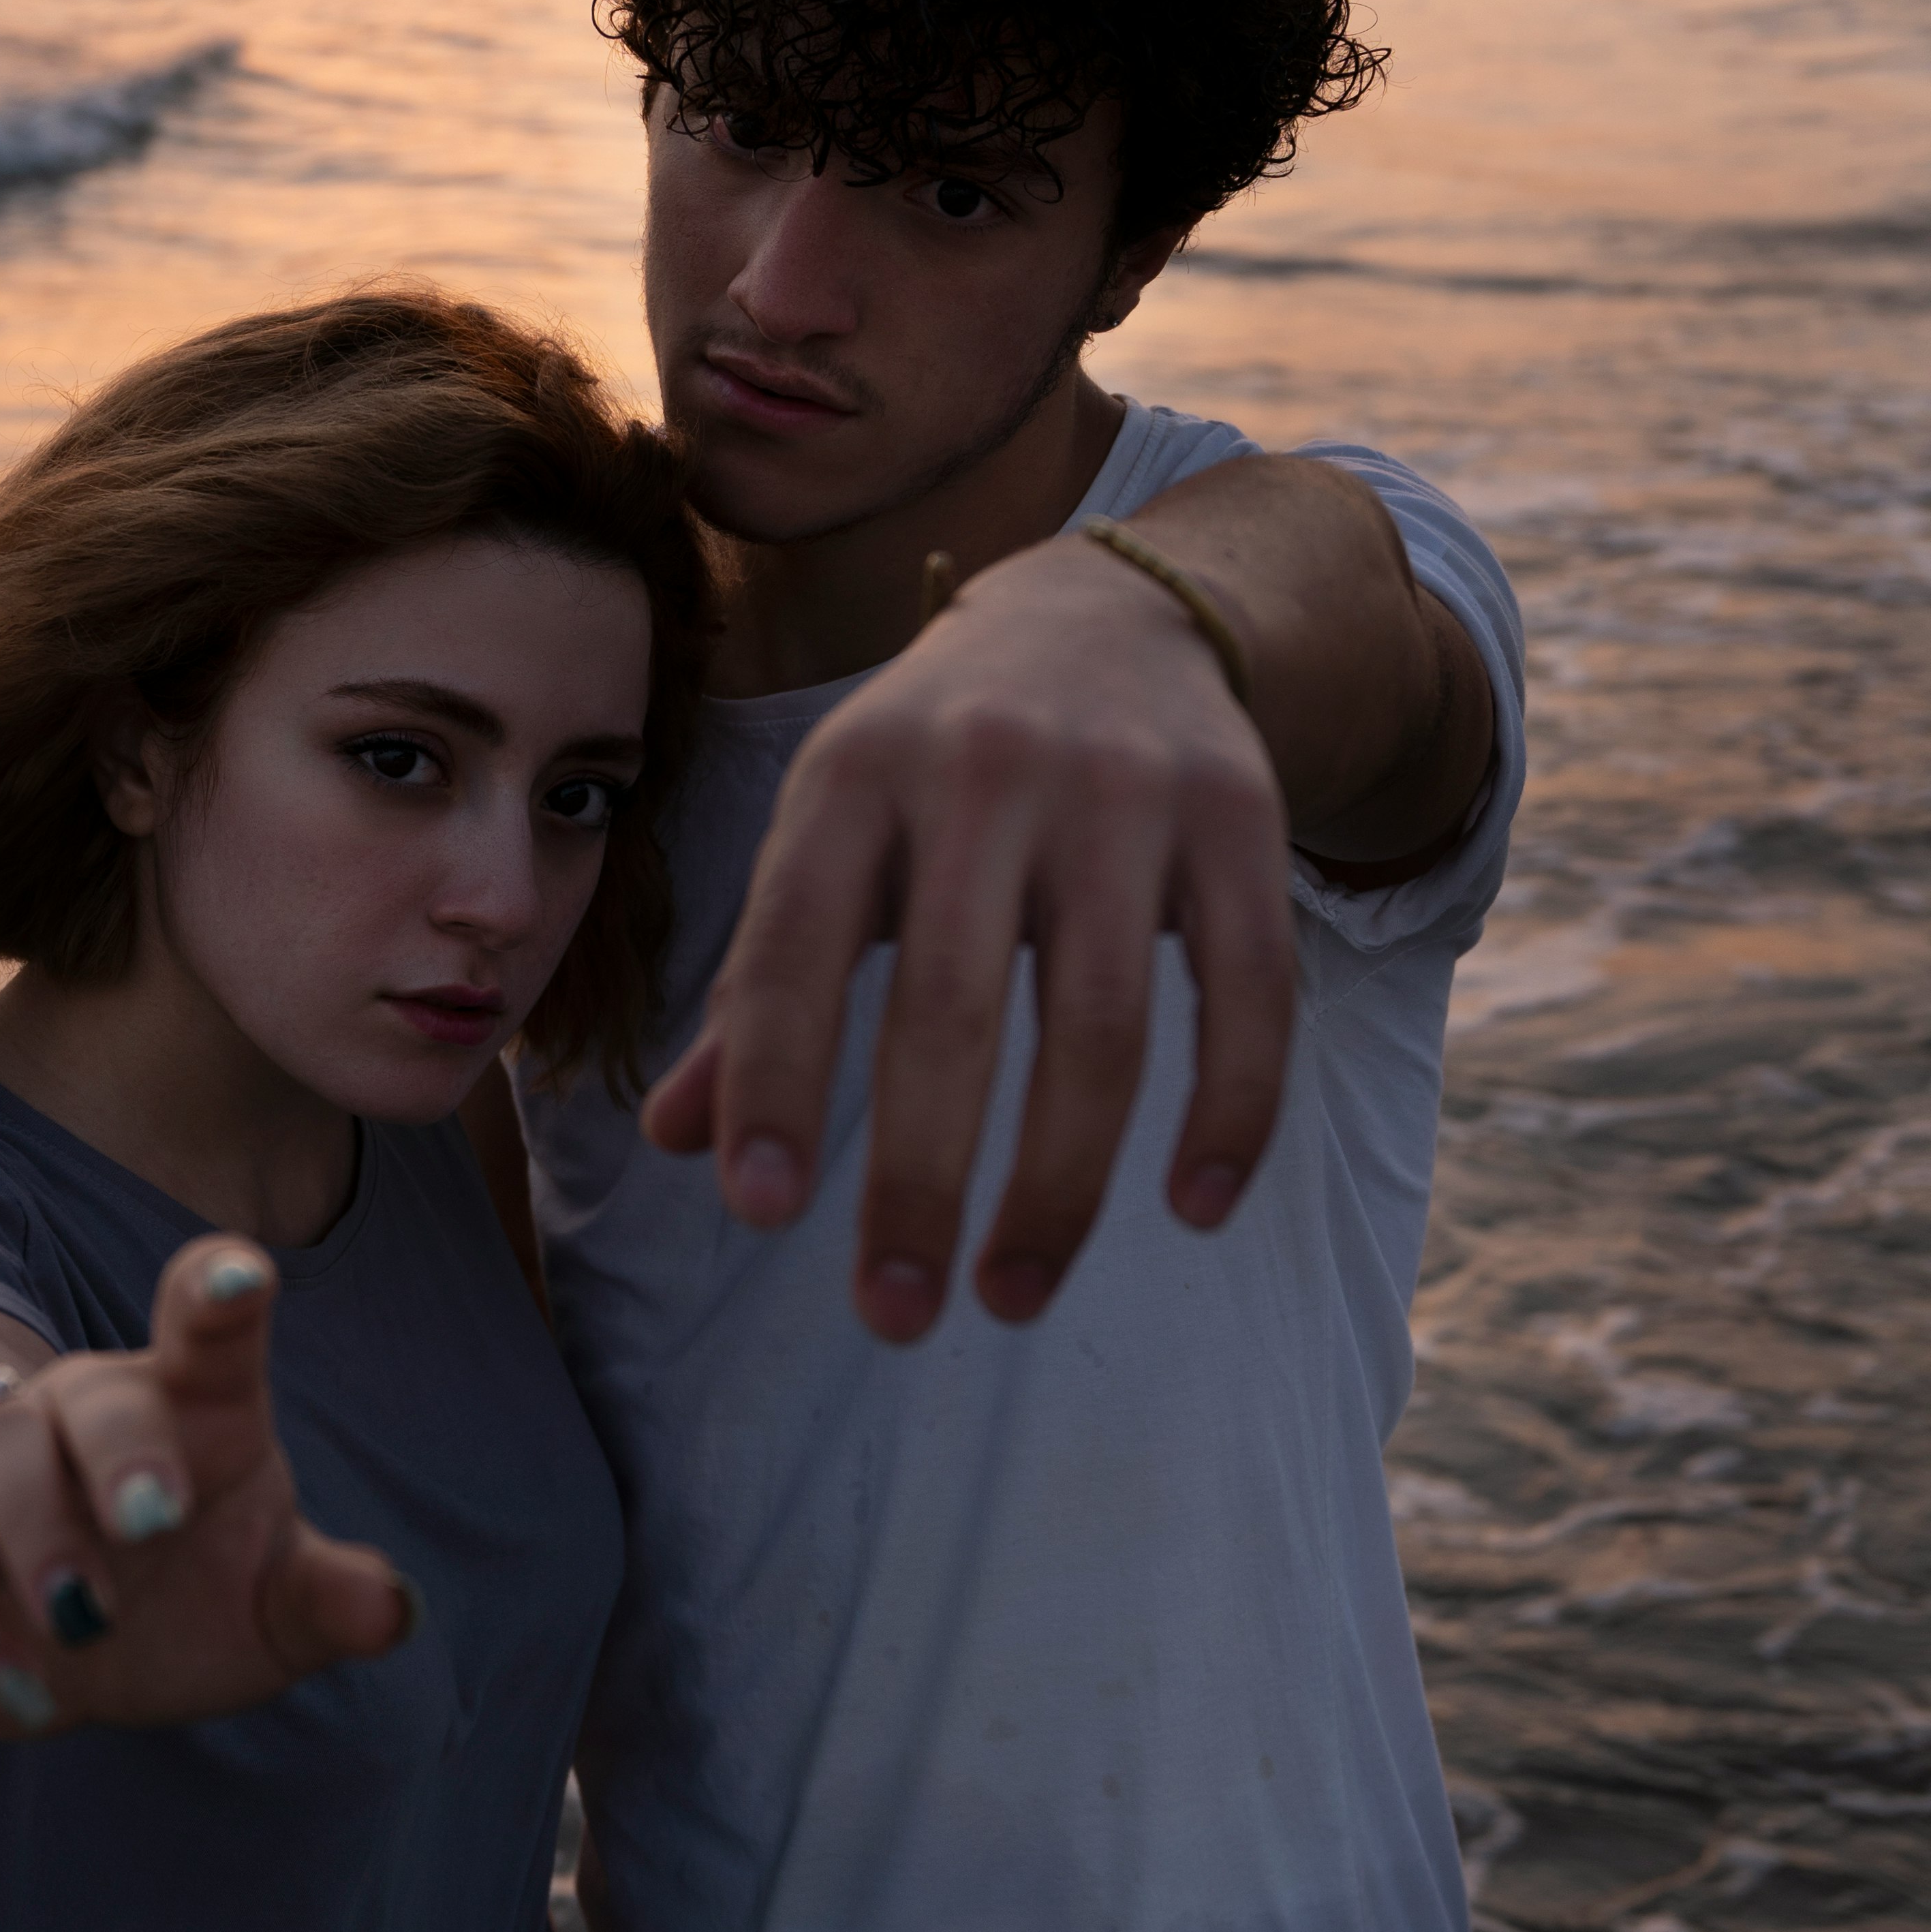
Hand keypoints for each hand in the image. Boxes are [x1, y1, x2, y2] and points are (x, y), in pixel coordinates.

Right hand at [0, 1242, 414, 1738]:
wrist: (68, 1654)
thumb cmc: (194, 1594)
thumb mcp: (274, 1608)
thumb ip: (327, 1600)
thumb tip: (393, 1611)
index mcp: (197, 1401)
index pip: (209, 1327)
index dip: (219, 1293)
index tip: (241, 1277)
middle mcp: (92, 1411)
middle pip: (98, 1401)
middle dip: (124, 1455)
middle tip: (153, 1520)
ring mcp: (2, 1460)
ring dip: (38, 1538)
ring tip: (85, 1625)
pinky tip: (29, 1693)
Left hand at [644, 535, 1296, 1340]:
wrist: (1113, 614)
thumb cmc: (932, 766)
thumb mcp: (828, 839)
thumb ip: (759, 990)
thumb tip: (680, 1144)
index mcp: (854, 776)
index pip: (798, 945)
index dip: (777, 1082)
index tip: (763, 1215)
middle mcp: (986, 773)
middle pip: (954, 1007)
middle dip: (920, 1178)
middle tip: (894, 1317)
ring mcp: (1125, 793)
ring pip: (1104, 1025)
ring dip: (1060, 1185)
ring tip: (1014, 1296)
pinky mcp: (1241, 817)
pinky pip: (1250, 991)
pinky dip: (1228, 1113)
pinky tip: (1190, 1210)